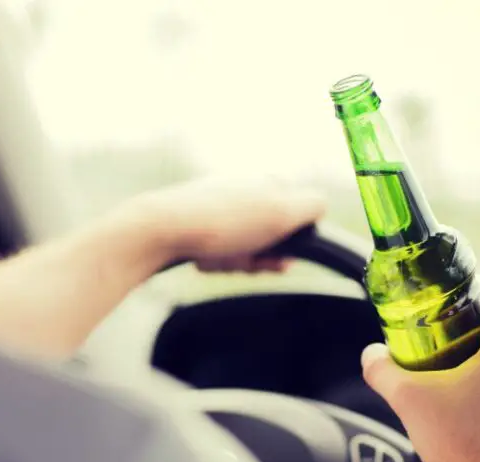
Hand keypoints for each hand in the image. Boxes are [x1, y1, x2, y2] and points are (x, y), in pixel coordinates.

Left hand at [130, 176, 327, 272]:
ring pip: (244, 248)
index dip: (292, 242)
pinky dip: (215, 261)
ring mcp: (220, 205)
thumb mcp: (281, 211)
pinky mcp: (197, 223)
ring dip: (236, 261)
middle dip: (259, 257)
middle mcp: (246, 189)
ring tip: (217, 259)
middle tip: (242, 259)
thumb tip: (320, 207)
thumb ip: (312, 206)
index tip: (280, 257)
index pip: (299, 218)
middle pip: (270, 238)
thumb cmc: (222, 221)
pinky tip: (202, 260)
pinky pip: (219, 252)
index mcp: (268, 181)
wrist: (160, 229)